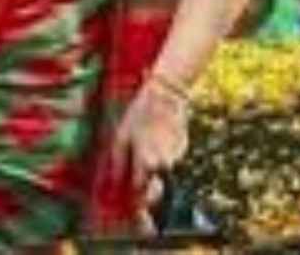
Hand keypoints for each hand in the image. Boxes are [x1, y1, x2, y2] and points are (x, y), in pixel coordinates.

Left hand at [111, 80, 189, 196]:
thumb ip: (118, 162)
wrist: (166, 97)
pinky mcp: (184, 150)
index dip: (135, 200)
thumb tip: (115, 182)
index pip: (141, 192)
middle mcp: (164, 164)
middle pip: (157, 190)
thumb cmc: (139, 115)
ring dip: (156, 175)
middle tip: (140, 192)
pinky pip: (172, 162)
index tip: (131, 203)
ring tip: (147, 156)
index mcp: (146, 161)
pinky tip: (158, 142)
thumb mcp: (121, 136)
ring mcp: (177, 158)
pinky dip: (164, 159)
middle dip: (149, 195)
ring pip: (165, 176)